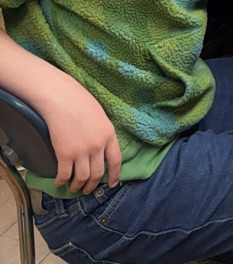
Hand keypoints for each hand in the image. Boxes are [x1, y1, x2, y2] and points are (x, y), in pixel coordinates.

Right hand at [42, 78, 121, 193]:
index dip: (114, 175)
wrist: (61, 98)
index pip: (116, 160)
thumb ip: (102, 132)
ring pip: (82, 178)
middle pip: (98, 173)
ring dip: (78, 186)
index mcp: (109, 134)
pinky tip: (60, 182)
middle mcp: (98, 146)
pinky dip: (62, 181)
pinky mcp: (65, 155)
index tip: (111, 184)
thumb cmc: (80, 101)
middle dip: (93, 185)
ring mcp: (82, 151)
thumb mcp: (100, 115)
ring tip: (74, 188)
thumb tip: (101, 146)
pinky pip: (65, 175)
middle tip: (88, 190)